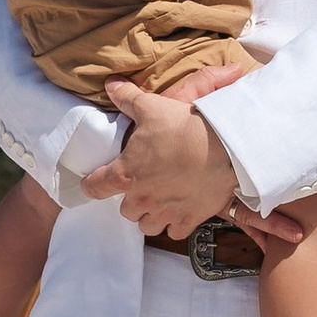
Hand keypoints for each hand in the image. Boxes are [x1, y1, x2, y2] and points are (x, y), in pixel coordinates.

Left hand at [105, 81, 299, 244]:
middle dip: (131, 199)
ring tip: (159, 200)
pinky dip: (174, 224)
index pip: (95, 188)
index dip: (92, 184)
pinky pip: (174, 232)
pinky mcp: (189, 219)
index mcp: (126, 174)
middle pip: (125, 210)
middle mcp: (142, 199)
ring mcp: (166, 212)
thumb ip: (127, 98)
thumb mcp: (151, 107)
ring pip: (147, 225)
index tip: (95, 182)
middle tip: (141, 184)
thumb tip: (111, 84)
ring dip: (150, 215)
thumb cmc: (184, 127)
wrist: (224, 146)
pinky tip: (180, 210)